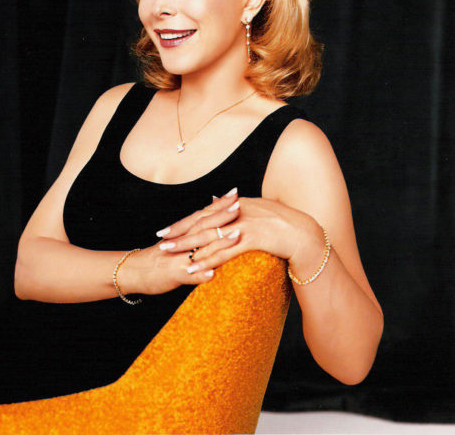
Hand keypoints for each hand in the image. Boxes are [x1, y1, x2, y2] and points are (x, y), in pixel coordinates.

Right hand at [122, 189, 241, 295]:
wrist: (135, 270)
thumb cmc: (161, 257)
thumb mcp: (180, 241)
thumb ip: (196, 232)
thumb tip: (214, 222)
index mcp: (186, 232)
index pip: (205, 214)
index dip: (221, 204)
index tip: (236, 193)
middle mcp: (184, 241)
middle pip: (206, 226)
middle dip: (223, 216)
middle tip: (239, 205)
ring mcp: (180, 257)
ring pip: (202, 249)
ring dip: (219, 243)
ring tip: (236, 236)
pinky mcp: (175, 274)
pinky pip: (190, 276)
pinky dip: (201, 275)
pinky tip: (213, 274)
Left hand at [157, 194, 323, 276]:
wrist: (305, 235)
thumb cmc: (284, 225)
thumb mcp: (258, 209)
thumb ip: (235, 206)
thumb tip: (215, 199)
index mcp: (238, 204)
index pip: (205, 213)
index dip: (185, 222)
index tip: (168, 229)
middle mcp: (239, 211)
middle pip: (202, 222)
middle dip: (180, 232)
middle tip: (161, 240)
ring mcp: (245, 223)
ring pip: (210, 236)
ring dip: (188, 246)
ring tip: (170, 254)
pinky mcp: (252, 238)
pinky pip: (225, 251)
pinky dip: (208, 259)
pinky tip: (195, 267)